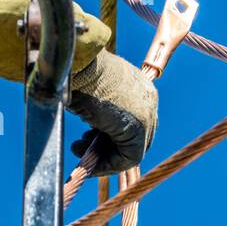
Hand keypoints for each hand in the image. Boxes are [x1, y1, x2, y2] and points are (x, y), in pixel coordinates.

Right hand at [67, 50, 156, 174]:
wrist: (78, 61)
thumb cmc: (78, 71)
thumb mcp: (94, 90)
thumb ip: (101, 109)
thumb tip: (93, 125)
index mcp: (140, 85)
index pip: (134, 119)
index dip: (109, 135)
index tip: (87, 139)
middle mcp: (148, 98)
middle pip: (134, 135)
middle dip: (107, 147)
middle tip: (82, 146)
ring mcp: (147, 112)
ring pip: (132, 148)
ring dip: (105, 157)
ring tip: (79, 149)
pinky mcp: (139, 127)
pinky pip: (130, 157)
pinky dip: (109, 164)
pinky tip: (88, 162)